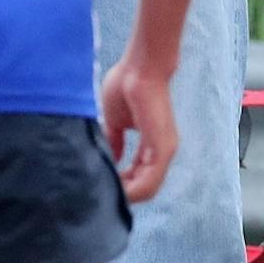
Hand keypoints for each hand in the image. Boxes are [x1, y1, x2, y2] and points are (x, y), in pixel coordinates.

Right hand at [100, 57, 177, 203]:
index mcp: (152, 147)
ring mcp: (164, 151)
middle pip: (143, 188)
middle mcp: (161, 152)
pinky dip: (130, 189)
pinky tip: (113, 187)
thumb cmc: (127, 86)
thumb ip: (113, 142)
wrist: (139, 68)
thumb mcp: (115, 122)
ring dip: (124, 194)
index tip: (101, 183)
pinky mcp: (162, 148)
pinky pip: (148, 181)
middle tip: (99, 191)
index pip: (139, 178)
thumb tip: (107, 160)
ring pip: (147, 189)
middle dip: (121, 192)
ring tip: (104, 191)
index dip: (120, 185)